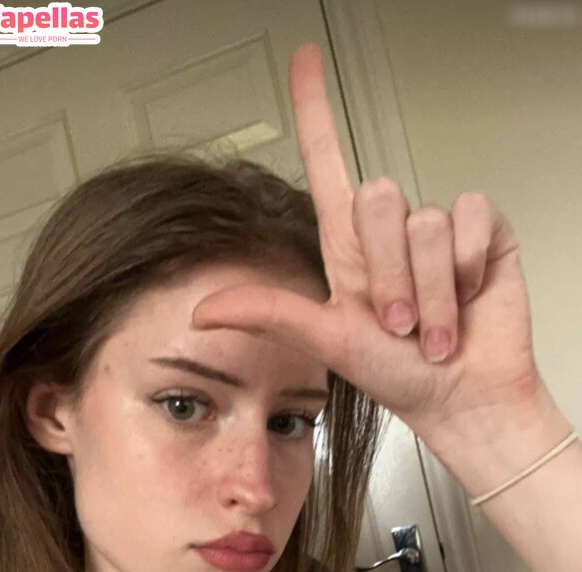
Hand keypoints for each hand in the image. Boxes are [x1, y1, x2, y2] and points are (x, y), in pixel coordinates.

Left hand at [190, 42, 545, 448]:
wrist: (461, 398)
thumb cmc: (399, 377)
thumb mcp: (326, 341)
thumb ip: (268, 313)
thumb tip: (203, 309)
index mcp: (348, 250)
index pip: (328, 163)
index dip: (315, 110)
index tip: (304, 60)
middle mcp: (390, 234)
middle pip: (376, 197)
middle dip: (387, 276)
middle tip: (397, 323)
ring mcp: (436, 231)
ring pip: (422, 221)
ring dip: (428, 291)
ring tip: (431, 328)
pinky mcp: (481, 232)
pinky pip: (469, 218)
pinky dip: (466, 269)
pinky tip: (467, 296)